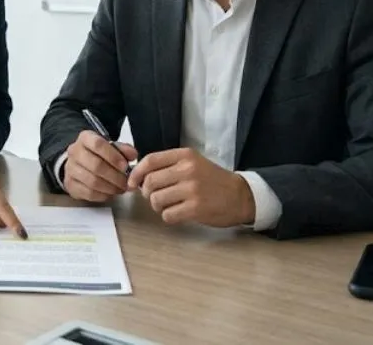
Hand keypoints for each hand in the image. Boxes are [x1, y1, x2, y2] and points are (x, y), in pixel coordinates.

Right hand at [62, 130, 138, 202]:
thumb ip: (123, 149)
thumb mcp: (111, 146)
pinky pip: (89, 193)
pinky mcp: (70, 185)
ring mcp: (70, 169)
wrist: (79, 163)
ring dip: (111, 187)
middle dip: (115, 176)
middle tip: (126, 182)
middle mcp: (74, 152)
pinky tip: (111, 193)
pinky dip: (103, 195)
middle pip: (96, 165)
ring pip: (92, 181)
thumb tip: (133, 155)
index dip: (113, 156)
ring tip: (121, 188)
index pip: (98, 144)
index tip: (125, 166)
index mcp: (85, 138)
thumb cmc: (98, 154)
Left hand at [127, 148, 254, 226]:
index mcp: (185, 155)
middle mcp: (188, 169)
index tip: (132, 183)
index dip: (136, 173)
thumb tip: (138, 179)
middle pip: (150, 182)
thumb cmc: (212, 180)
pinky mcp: (196, 208)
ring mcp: (192, 189)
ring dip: (158, 206)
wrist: (241, 196)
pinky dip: (169, 217)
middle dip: (147, 193)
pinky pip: (168, 215)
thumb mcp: (192, 163)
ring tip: (170, 205)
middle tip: (156, 197)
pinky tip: (179, 213)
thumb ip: (168, 166)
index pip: (150, 160)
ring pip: (156, 200)